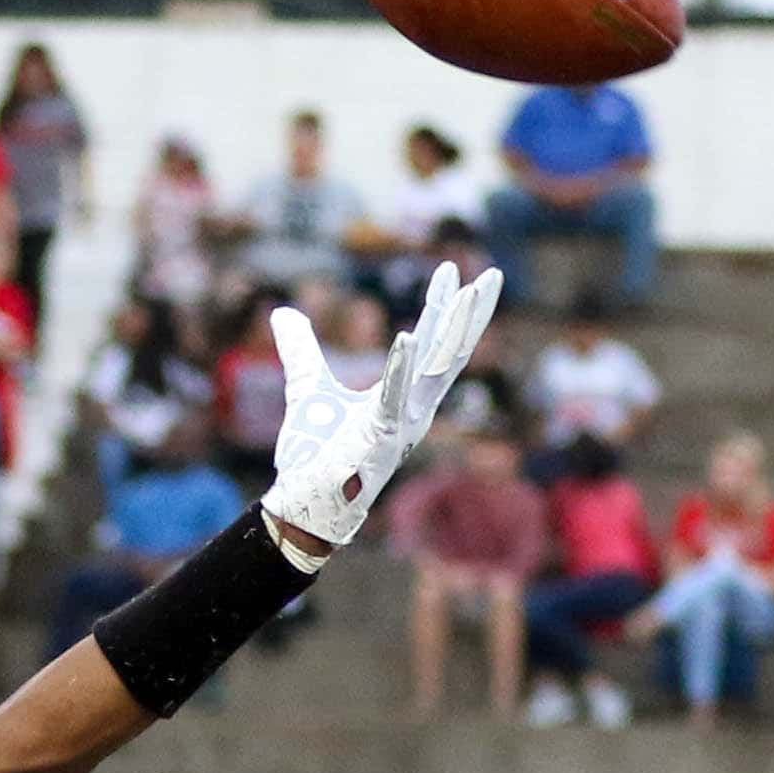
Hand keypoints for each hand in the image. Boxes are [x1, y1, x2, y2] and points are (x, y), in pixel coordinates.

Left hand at [261, 262, 499, 555]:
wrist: (303, 504)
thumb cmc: (314, 455)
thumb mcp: (307, 388)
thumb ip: (300, 350)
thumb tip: (282, 312)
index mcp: (404, 398)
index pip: (433, 346)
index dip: (443, 308)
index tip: (448, 269)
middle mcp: (414, 411)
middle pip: (449, 354)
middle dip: (470, 314)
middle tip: (492, 275)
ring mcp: (401, 425)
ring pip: (434, 370)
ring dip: (451, 330)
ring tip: (466, 293)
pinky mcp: (378, 439)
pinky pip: (393, 398)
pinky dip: (400, 368)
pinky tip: (407, 334)